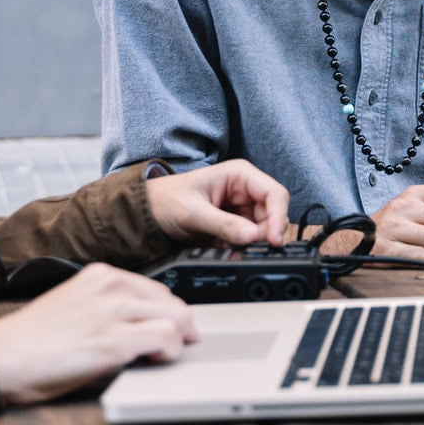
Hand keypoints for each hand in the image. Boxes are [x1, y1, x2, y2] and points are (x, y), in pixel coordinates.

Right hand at [0, 264, 197, 405]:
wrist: (0, 358)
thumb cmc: (31, 341)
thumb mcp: (74, 305)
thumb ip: (107, 306)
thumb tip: (141, 322)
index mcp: (100, 275)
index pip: (157, 290)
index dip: (169, 313)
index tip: (174, 328)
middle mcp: (111, 287)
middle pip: (173, 303)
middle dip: (181, 327)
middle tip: (179, 346)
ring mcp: (114, 312)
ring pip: (177, 318)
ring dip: (177, 341)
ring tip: (164, 356)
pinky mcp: (114, 342)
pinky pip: (166, 339)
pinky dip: (170, 352)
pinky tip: (157, 361)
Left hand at [146, 160, 288, 247]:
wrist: (145, 212)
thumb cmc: (165, 200)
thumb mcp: (194, 213)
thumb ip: (225, 224)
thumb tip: (252, 237)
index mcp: (240, 175)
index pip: (275, 194)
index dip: (278, 217)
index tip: (274, 240)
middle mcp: (244, 189)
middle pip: (272, 213)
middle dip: (265, 233)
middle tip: (252, 249)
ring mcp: (240, 206)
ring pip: (262, 227)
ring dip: (252, 241)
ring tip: (230, 247)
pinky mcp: (233, 222)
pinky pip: (248, 237)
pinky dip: (240, 245)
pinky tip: (224, 247)